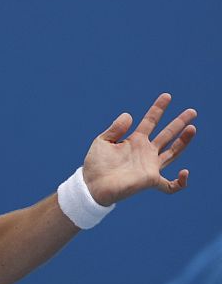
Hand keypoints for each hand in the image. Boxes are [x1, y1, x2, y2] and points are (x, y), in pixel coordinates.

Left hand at [82, 93, 196, 204]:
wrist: (92, 187)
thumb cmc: (96, 166)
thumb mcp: (102, 142)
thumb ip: (115, 129)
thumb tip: (129, 115)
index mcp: (134, 141)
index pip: (150, 122)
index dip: (158, 109)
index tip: (167, 96)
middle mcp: (145, 152)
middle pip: (166, 135)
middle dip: (179, 123)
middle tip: (192, 112)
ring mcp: (149, 166)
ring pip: (173, 153)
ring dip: (183, 142)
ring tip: (192, 128)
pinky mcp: (150, 180)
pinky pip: (170, 186)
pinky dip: (180, 182)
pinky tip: (185, 172)